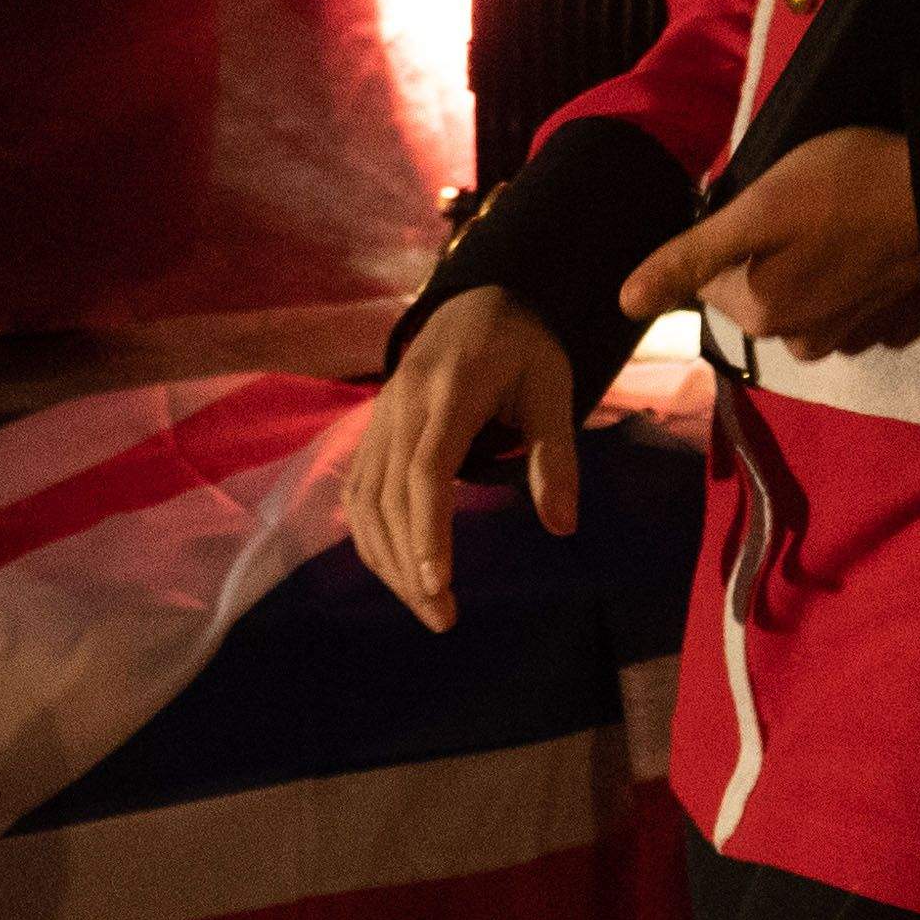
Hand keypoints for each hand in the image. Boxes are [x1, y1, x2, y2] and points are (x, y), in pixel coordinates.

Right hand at [347, 288, 582, 633]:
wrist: (478, 301)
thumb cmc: (524, 348)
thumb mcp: (554, 389)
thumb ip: (555, 454)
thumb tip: (561, 526)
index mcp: (448, 392)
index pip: (426, 471)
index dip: (427, 532)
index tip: (438, 584)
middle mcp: (401, 405)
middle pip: (389, 497)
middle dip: (409, 564)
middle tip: (441, 619)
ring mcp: (379, 417)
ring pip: (364, 500)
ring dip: (386, 560)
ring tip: (423, 605)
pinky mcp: (372, 431)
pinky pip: (358, 491)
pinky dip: (371, 537)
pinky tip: (395, 570)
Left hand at [628, 127, 919, 357]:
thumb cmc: (849, 188)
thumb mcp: (756, 210)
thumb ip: (688, 258)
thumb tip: (625, 302)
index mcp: (761, 315)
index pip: (711, 276)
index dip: (734, 230)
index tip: (770, 201)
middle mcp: (804, 343)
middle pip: (761, 289)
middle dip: (775, 249)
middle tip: (812, 204)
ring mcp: (857, 339)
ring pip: (810, 297)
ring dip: (818, 264)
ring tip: (848, 219)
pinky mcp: (899, 325)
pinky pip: (860, 302)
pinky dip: (862, 277)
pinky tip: (879, 243)